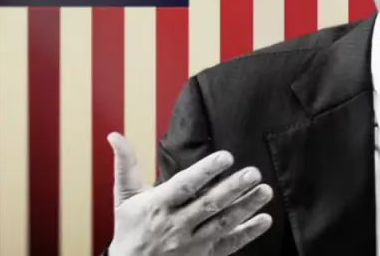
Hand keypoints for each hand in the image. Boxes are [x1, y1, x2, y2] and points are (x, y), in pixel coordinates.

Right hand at [107, 132, 273, 255]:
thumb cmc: (130, 229)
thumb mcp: (124, 197)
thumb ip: (125, 164)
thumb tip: (115, 135)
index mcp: (158, 206)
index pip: (185, 186)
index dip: (205, 171)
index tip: (226, 156)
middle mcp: (177, 225)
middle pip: (209, 205)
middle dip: (233, 188)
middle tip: (254, 172)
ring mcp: (192, 243)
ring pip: (223, 223)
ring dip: (246, 207)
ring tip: (265, 190)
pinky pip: (229, 244)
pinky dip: (248, 233)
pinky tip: (265, 220)